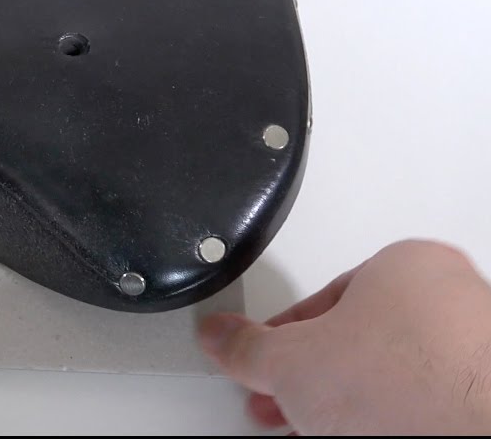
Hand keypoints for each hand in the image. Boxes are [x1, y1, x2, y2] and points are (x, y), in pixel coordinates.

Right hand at [199, 239, 490, 433]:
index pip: (324, 299)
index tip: (264, 362)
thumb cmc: (411, 384)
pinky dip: (386, 425)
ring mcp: (475, 355)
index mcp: (409, 265)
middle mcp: (452, 301)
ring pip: (392, 382)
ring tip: (313, 433)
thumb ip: (248, 346)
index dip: (282, 338)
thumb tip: (223, 337)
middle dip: (313, 381)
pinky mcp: (482, 401)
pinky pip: (420, 410)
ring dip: (345, 409)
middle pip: (359, 343)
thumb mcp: (291, 361)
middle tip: (284, 405)